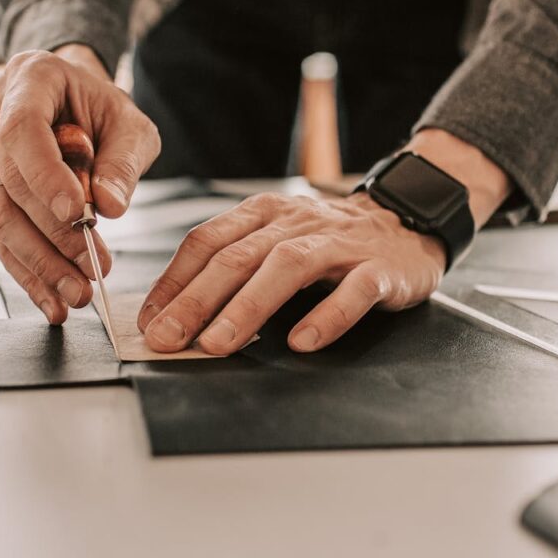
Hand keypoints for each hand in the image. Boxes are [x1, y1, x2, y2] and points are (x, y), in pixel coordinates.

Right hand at [0, 45, 160, 323]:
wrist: (74, 101)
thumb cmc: (101, 107)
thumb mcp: (130, 124)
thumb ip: (123, 161)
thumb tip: (110, 205)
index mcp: (28, 79)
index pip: (22, 130)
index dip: (45, 175)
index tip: (75, 213)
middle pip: (8, 182)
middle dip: (52, 233)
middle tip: (91, 266)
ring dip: (38, 261)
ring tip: (76, 290)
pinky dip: (27, 272)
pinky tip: (52, 299)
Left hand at [137, 192, 447, 354]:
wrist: (408, 221)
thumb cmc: (331, 241)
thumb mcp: (278, 238)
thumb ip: (235, 264)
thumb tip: (177, 313)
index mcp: (264, 213)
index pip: (207, 241)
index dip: (174, 281)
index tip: (149, 320)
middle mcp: (297, 223)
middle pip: (238, 256)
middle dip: (196, 300)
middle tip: (167, 338)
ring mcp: (340, 244)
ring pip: (288, 268)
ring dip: (248, 307)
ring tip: (217, 344)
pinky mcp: (379, 268)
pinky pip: (353, 291)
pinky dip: (327, 316)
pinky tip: (303, 342)